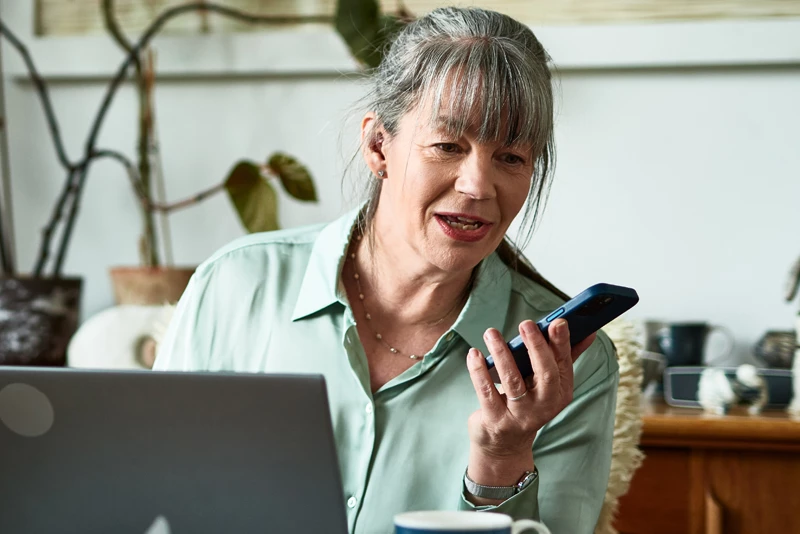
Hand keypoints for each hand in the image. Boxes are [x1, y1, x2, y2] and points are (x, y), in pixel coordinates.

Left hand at [465, 319, 595, 480]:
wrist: (505, 443)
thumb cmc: (528, 402)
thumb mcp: (548, 384)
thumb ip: (564, 356)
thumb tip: (589, 332)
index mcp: (561, 392)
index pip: (563, 364)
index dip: (561, 343)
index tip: (557, 322)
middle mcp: (545, 405)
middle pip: (544, 373)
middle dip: (536, 346)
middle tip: (526, 324)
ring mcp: (520, 415)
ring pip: (512, 380)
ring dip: (501, 353)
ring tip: (491, 333)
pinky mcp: (496, 420)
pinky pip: (487, 392)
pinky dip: (479, 371)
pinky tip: (474, 354)